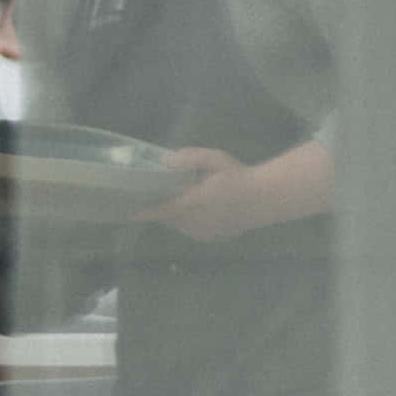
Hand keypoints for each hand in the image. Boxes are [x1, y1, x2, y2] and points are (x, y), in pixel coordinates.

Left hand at [147, 142, 315, 241]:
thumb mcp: (216, 159)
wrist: (268, 198)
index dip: (143, 212)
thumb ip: (190, 158)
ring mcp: (204, 233)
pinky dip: (190, 222)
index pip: (161, 210)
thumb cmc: (241, 176)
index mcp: (194, 203)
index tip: (127, 211)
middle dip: (164, 208)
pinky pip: (192, 231)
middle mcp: (195, 222)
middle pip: (169, 218)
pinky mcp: (212, 238)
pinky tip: (203, 211)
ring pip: (180, 225)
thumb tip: (165, 161)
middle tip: (164, 195)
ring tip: (186, 201)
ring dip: (177, 215)